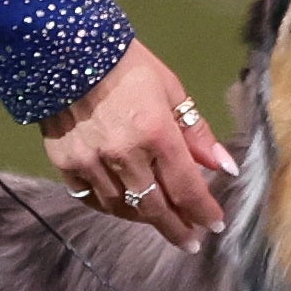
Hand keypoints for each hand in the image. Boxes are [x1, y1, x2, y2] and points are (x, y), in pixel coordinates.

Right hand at [39, 41, 235, 247]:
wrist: (65, 49)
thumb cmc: (128, 66)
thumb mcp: (171, 90)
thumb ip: (196, 133)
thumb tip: (225, 167)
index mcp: (156, 133)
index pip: (186, 186)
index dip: (203, 211)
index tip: (214, 226)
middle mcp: (123, 155)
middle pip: (155, 207)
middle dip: (177, 228)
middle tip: (190, 241)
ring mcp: (91, 162)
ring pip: (123, 208)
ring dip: (145, 218)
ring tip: (160, 219)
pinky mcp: (65, 163)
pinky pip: (91, 198)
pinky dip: (111, 206)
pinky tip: (125, 206)